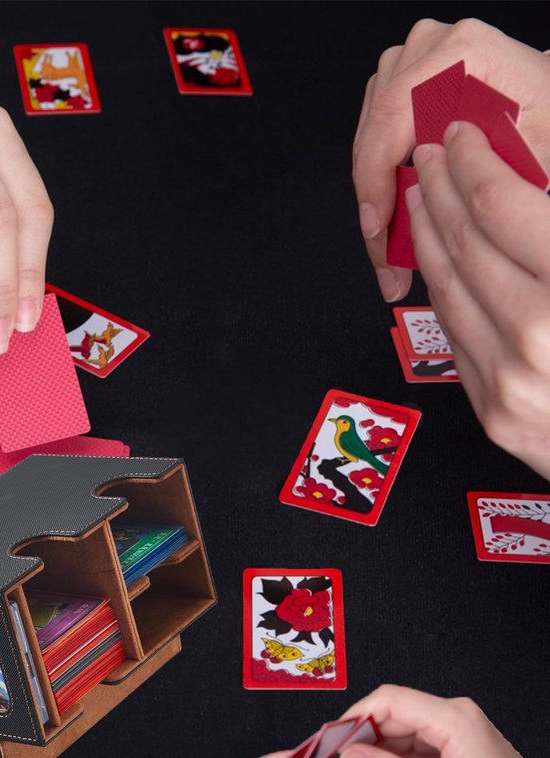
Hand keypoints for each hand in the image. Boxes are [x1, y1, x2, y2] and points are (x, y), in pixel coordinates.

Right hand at [338, 685, 549, 757]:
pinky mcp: (455, 750)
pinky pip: (412, 750)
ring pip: (398, 736)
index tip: (332, 739)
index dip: (354, 717)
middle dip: (361, 744)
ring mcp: (456, 732)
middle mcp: (455, 717)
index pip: (389, 700)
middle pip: (390, 717)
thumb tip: (352, 755)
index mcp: (455, 718)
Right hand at [352, 17, 549, 300]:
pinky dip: (379, 189)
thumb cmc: (544, 115)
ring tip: (390, 251)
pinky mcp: (394, 89)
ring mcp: (405, 67)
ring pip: (366, 149)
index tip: (378, 227)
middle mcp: (427, 52)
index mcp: (461, 52)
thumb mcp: (537, 144)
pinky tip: (394, 222)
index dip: (376, 177)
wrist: (543, 98)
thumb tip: (439, 203)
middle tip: (386, 262)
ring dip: (375, 204)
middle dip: (375, 208)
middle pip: (373, 137)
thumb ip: (493, 170)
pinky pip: (371, 148)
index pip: (393, 114)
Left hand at [405, 120, 549, 479]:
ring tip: (424, 201)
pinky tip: (441, 264)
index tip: (460, 136)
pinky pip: (457, 340)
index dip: (475, 162)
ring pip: (447, 292)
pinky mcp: (496, 416)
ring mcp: (510, 384)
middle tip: (429, 157)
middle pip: (465, 244)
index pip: (502, 205)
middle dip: (441, 190)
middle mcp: (538, 335)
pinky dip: (443, 292)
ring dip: (428, 238)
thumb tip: (537, 182)